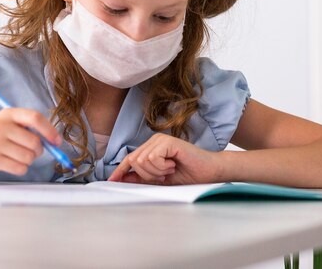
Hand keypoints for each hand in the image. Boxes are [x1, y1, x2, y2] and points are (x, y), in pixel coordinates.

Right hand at [0, 107, 61, 174]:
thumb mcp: (8, 122)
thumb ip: (29, 127)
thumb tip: (54, 140)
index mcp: (9, 113)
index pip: (35, 118)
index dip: (50, 130)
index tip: (57, 141)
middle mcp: (2, 126)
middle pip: (35, 142)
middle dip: (38, 150)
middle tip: (31, 150)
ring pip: (29, 157)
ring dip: (29, 160)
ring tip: (18, 156)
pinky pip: (20, 168)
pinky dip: (20, 168)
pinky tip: (11, 163)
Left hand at [107, 134, 223, 184]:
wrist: (209, 171)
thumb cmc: (189, 174)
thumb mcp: (161, 179)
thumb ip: (143, 177)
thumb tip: (123, 178)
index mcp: (151, 148)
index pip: (130, 159)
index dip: (120, 170)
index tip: (111, 181)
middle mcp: (154, 141)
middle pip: (134, 161)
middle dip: (147, 175)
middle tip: (165, 175)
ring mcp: (160, 139)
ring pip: (142, 160)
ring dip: (156, 172)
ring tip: (170, 169)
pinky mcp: (167, 141)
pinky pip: (152, 158)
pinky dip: (162, 167)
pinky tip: (174, 164)